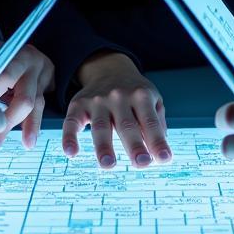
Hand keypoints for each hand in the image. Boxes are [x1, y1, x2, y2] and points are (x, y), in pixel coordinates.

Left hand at [0, 29, 53, 150]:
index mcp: (16, 52)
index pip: (7, 75)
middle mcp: (33, 63)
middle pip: (25, 96)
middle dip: (9, 120)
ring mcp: (42, 74)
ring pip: (35, 105)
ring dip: (26, 127)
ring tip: (24, 145)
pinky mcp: (46, 84)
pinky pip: (39, 107)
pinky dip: (31, 124)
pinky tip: (29, 139)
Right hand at [62, 52, 170, 168]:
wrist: (109, 69)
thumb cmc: (135, 93)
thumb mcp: (153, 99)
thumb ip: (158, 123)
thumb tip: (160, 153)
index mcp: (141, 96)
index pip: (150, 122)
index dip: (157, 140)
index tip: (164, 158)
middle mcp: (119, 97)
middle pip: (127, 125)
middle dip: (134, 145)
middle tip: (141, 163)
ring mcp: (98, 100)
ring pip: (100, 126)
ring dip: (104, 147)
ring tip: (108, 164)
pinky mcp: (78, 105)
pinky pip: (71, 122)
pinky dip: (69, 137)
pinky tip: (71, 152)